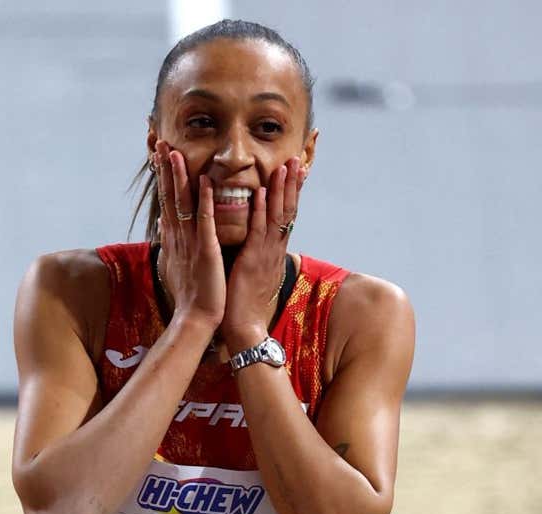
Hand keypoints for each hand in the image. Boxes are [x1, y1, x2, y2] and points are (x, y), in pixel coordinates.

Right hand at [154, 140, 224, 331]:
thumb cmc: (192, 294)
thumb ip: (174, 241)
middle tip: (159, 142)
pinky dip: (205, 201)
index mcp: (175, 238)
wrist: (196, 319)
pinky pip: (205, 221)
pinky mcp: (206, 251)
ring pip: (183, 203)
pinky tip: (204, 181)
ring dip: (179, 177)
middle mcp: (179, 236)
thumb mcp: (179, 263)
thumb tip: (163, 224)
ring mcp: (191, 242)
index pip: (167, 200)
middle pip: (169, 196)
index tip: (158, 154)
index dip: (162, 176)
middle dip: (164, 168)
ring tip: (174, 152)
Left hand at [222, 157, 306, 351]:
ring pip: (277, 216)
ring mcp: (265, 253)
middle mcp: (274, 249)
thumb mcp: (253, 271)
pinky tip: (263, 193)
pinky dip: (262, 211)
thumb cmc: (244, 301)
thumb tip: (253, 240)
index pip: (285, 215)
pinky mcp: (252, 260)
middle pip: (288, 210)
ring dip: (282, 189)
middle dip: (293, 184)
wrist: (244, 326)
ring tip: (287, 166)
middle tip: (297, 159)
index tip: (295, 172)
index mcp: (273, 250)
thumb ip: (255, 252)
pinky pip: (258, 231)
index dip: (291, 193)